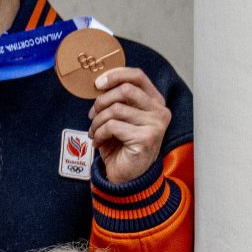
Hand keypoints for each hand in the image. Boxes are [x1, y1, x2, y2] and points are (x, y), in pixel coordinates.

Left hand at [87, 67, 170, 184]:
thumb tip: (100, 82)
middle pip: (125, 89)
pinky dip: (99, 133)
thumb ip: (116, 99)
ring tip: (94, 131)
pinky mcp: (146, 138)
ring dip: (98, 121)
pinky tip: (98, 142)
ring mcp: (155, 125)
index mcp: (154, 101)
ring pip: (116, 109)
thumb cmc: (121, 145)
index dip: (115, 75)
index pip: (137, 76)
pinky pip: (112, 126)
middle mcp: (159, 111)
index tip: (97, 83)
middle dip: (102, 101)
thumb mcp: (119, 117)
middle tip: (92, 114)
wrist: (127, 176)